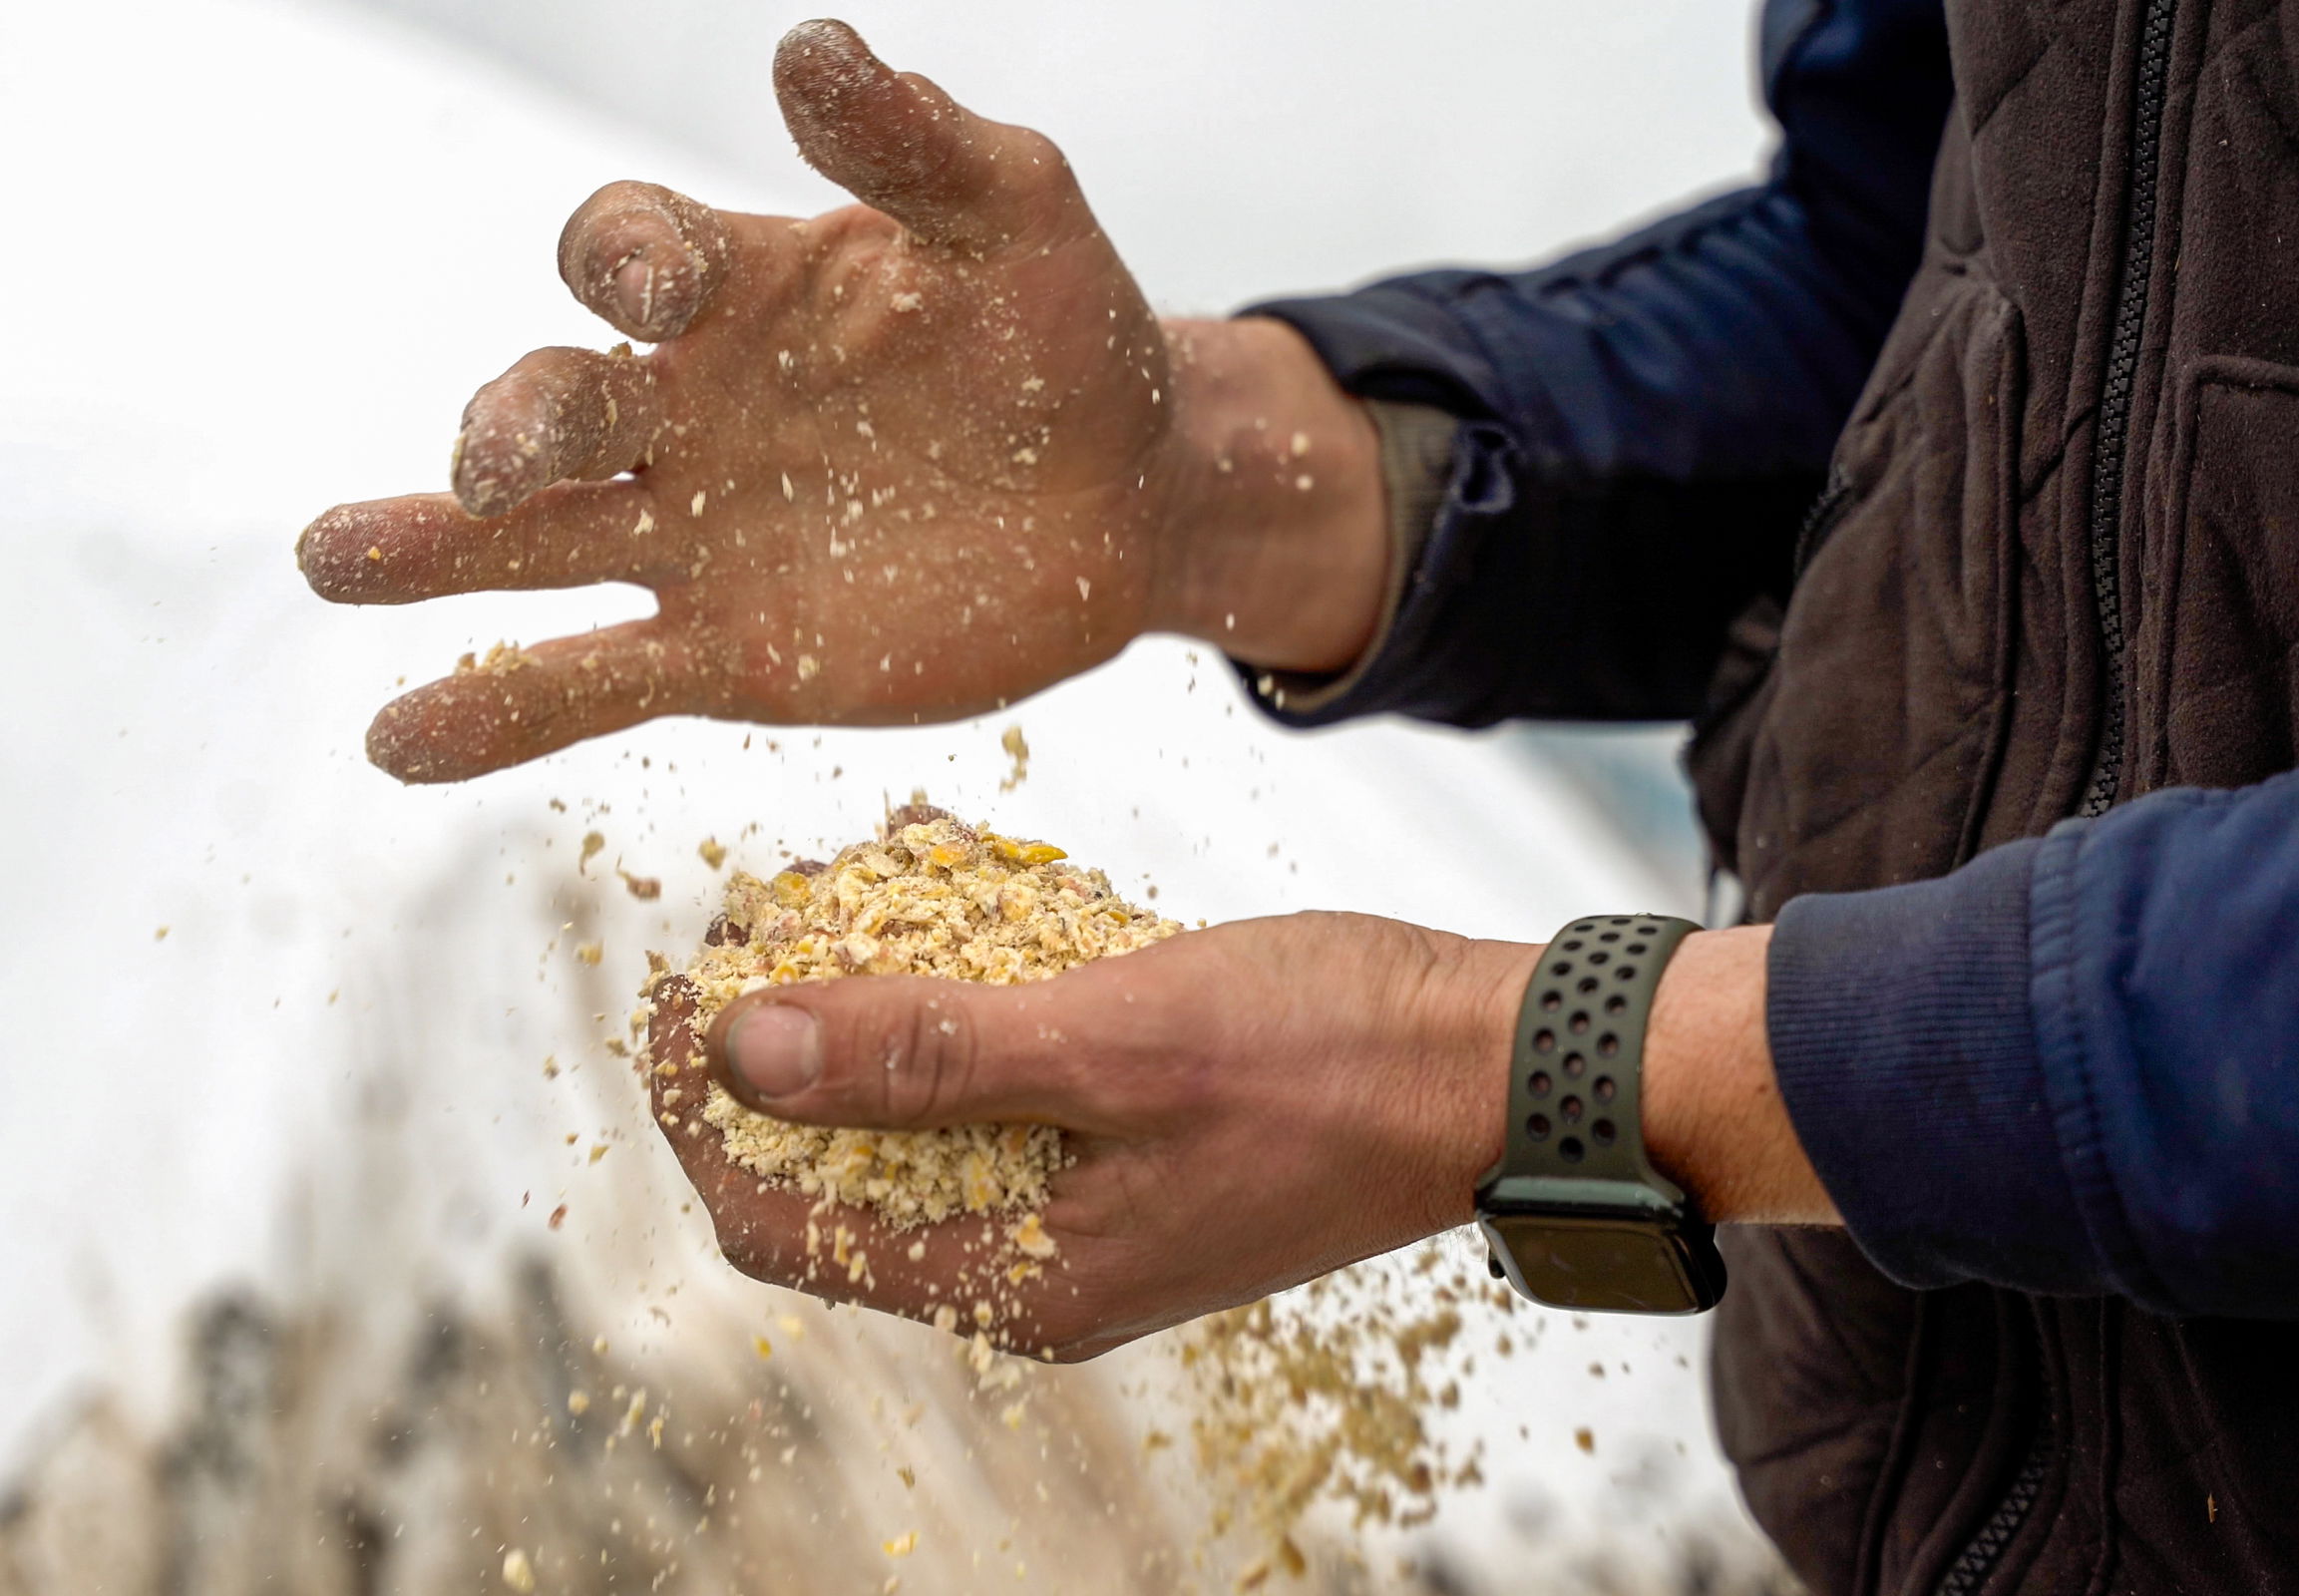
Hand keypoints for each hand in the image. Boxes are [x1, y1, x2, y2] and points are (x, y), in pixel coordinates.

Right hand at [300, 19, 1387, 781]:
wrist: (1125, 498)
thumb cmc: (1065, 339)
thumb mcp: (1018, 226)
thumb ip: (921, 150)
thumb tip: (809, 48)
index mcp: (744, 293)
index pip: (633, 254)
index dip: (630, 265)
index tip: (656, 294)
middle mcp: (690, 410)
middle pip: (558, 403)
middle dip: (516, 427)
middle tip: (496, 464)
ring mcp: (700, 536)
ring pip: (534, 543)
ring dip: (432, 549)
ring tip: (332, 560)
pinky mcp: (732, 656)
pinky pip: (596, 680)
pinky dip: (499, 708)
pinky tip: (401, 743)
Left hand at [647, 913, 1532, 1359]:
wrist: (1505, 1068)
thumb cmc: (1338, 1057)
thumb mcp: (1117, 1040)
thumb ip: (925, 1051)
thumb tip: (740, 1048)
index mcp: (1021, 1278)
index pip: (783, 1219)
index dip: (703, 1107)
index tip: (670, 985)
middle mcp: (1039, 1260)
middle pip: (843, 1156)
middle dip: (793, 1024)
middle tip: (770, 905)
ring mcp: (1088, 1200)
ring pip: (925, 1098)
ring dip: (885, 983)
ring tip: (865, 866)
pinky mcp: (1133, 1136)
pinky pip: (1012, 1066)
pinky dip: (977, 977)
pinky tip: (969, 878)